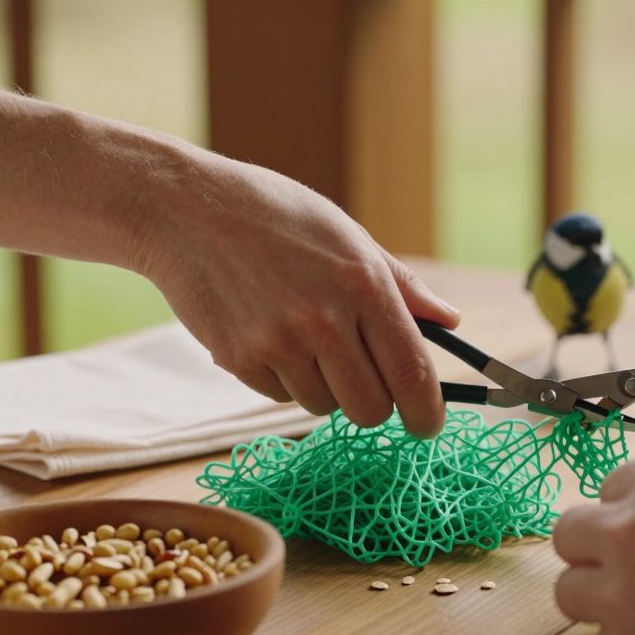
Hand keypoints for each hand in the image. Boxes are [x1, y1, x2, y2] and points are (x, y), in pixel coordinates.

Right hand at [134, 155, 459, 436]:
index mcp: (364, 284)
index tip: (428, 425)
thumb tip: (450, 322)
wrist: (185, 210)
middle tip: (365, 380)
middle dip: (375, 404)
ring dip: (324, 386)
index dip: (427, 411)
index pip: (412, 373)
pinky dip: (283, 378)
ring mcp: (279, 343)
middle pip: (370, 409)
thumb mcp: (349, 236)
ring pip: (324, 406)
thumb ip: (402, 286)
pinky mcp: (239, 360)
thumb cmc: (276, 216)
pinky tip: (267, 331)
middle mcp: (325, 320)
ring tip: (303, 335)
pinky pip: (280, 396)